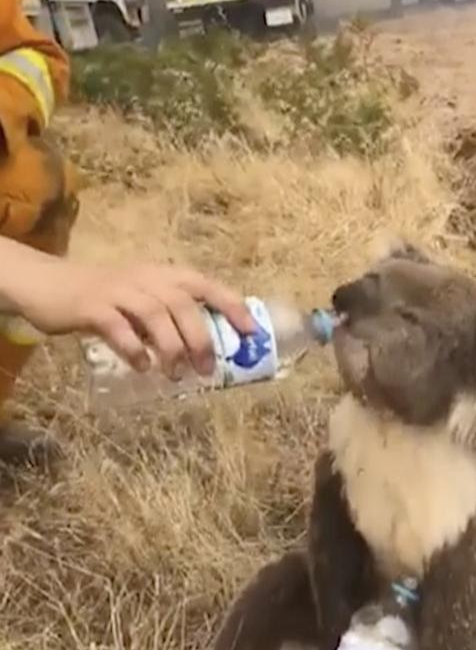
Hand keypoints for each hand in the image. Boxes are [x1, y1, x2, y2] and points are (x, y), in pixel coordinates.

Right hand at [0, 239, 255, 378]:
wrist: (49, 285)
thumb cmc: (105, 298)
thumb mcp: (142, 299)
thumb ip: (169, 318)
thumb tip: (208, 349)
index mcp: (162, 275)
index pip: (205, 285)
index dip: (231, 305)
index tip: (251, 332)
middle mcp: (144, 278)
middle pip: (183, 303)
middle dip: (200, 338)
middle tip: (207, 369)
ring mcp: (117, 290)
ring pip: (155, 315)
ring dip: (172, 347)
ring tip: (176, 375)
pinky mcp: (91, 306)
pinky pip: (118, 327)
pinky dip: (134, 349)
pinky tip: (142, 367)